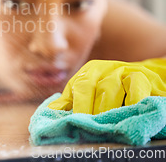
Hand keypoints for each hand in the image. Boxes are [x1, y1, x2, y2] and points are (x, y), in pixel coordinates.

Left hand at [48, 58, 165, 113]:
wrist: (143, 78)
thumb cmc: (112, 89)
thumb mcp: (89, 90)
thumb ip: (71, 100)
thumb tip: (51, 110)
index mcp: (88, 71)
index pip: (78, 86)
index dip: (78, 105)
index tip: (76, 122)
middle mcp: (104, 68)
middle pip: (93, 87)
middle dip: (91, 109)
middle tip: (91, 126)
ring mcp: (123, 70)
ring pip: (111, 88)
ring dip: (108, 107)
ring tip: (107, 123)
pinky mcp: (143, 76)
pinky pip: (135, 87)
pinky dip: (132, 100)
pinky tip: (128, 112)